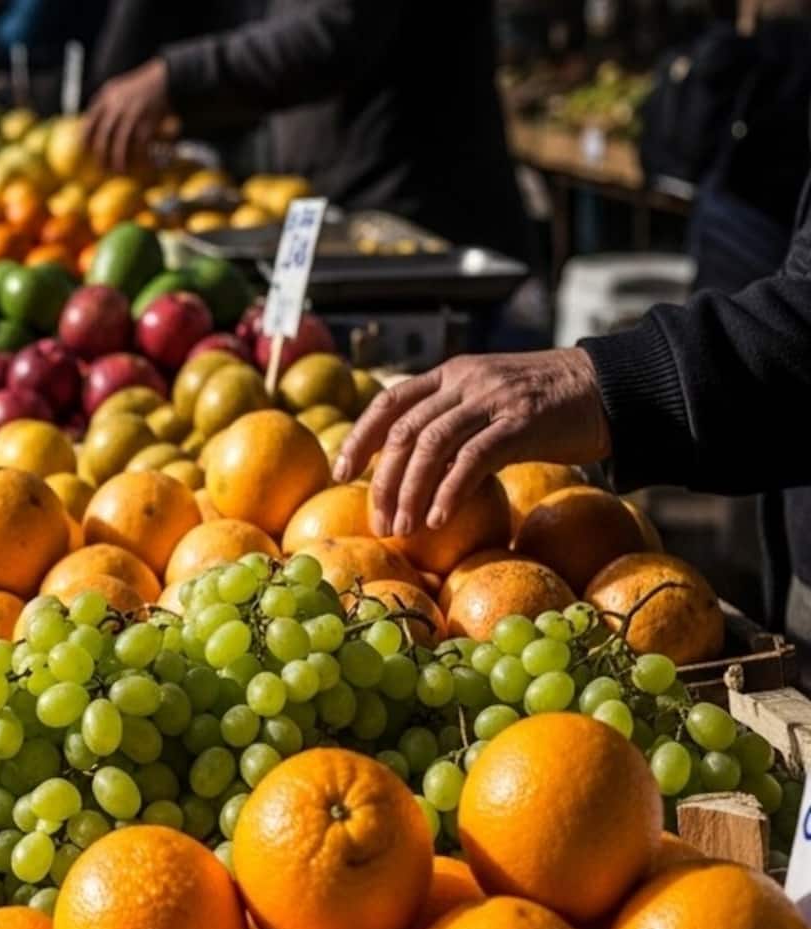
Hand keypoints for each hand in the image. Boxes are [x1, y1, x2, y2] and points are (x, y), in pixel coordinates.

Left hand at [84, 59, 170, 170]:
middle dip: (101, 155)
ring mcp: (132, 113)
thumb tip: (94, 127)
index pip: (90, 122)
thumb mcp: (117, 89)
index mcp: (106, 96)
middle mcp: (117, 105)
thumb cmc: (140, 86)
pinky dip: (140, 156)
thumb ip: (105, 104)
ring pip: (120, 143)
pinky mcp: (147, 121)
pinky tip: (140, 162)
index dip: (86, 140)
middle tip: (101, 168)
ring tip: (119, 170)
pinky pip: (140, 144)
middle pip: (103, 136)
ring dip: (118, 160)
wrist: (165, 78)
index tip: (85, 151)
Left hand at [336, 347, 613, 535]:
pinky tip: (438, 519)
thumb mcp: (489, 402)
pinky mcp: (522, 421)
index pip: (389, 402)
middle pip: (404, 431)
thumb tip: (410, 471)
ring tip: (404, 529)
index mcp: (451, 374)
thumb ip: (452, 423)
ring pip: (432, 446)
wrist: (610, 387)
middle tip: (379, 522)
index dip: (360, 437)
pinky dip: (450, 492)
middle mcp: (466, 381)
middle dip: (383, 481)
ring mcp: (493, 399)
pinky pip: (474, 459)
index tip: (342, 472)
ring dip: (411, 493)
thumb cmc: (546, 406)